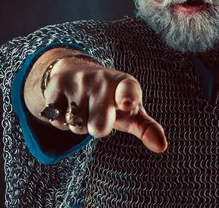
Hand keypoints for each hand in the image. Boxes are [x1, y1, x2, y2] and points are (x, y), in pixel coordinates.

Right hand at [40, 56, 167, 152]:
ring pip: (76, 125)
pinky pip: (56, 120)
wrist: (78, 72)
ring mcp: (79, 81)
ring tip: (84, 109)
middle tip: (100, 115)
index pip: (128, 91)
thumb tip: (162, 147)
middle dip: (98, 128)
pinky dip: (60, 121)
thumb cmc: (113, 99)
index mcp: (125, 84)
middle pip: (98, 126)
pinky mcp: (57, 85)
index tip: (125, 103)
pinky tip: (67, 106)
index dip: (127, 97)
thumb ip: (148, 128)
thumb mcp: (132, 111)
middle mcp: (103, 79)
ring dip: (78, 125)